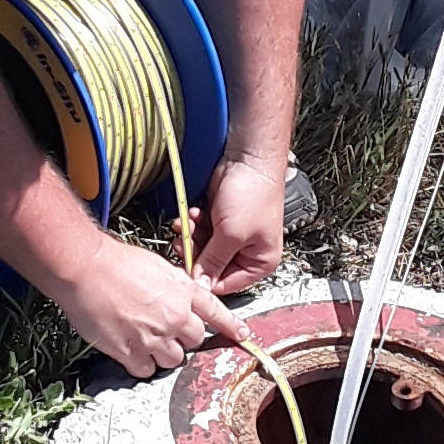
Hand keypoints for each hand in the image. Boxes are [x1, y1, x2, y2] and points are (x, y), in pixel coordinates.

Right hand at [57, 233, 220, 377]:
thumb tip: (181, 299)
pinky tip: (131, 348)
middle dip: (182, 336)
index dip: (231, 326)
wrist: (86, 268)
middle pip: (195, 340)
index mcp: (184, 292)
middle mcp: (174, 316)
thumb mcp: (158, 267)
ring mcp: (154, 336)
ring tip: (144, 336)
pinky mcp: (131, 352)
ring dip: (162, 352)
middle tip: (163, 327)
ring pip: (174, 359)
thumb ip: (176, 287)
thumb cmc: (115, 262)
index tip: (242, 335)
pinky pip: (147, 369)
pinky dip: (141, 363)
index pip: (217, 313)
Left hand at [194, 153, 285, 296]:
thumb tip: (200, 284)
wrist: (248, 159)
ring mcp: (231, 236)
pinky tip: (195, 214)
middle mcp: (246, 251)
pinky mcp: (218, 221)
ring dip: (191, 237)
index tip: (185, 271)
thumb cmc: (254, 193)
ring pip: (201, 249)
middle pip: (210, 267)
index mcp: (259, 262)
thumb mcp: (232, 234)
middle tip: (184, 244)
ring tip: (190, 225)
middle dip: (195, 254)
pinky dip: (193, 224)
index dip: (204, 279)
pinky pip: (199, 232)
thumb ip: (213, 261)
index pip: (225, 284)